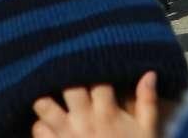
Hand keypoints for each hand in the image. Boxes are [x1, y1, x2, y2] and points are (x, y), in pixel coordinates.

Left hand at [32, 71, 158, 137]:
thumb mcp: (147, 131)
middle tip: (71, 71)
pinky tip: (50, 122)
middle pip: (68, 85)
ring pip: (44, 105)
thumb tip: (149, 73)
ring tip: (54, 93)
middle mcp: (84, 121)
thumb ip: (147, 101)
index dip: (96, 65)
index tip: (95, 58)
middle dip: (69, 76)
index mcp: (107, 113)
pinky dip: (41, 124)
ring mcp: (65, 135)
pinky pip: (37, 129)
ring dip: (48, 98)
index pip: (97, 79)